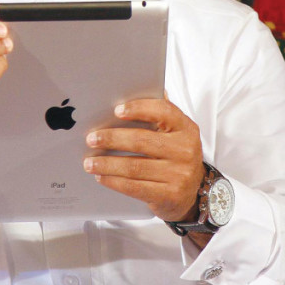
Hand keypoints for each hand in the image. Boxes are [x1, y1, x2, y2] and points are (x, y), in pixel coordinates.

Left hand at [82, 96, 204, 222]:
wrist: (194, 192)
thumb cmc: (177, 156)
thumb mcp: (175, 134)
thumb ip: (159, 114)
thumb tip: (135, 89)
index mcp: (186, 129)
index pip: (164, 111)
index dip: (139, 108)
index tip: (116, 110)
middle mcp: (185, 150)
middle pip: (142, 140)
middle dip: (112, 139)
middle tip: (92, 139)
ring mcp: (179, 174)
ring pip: (134, 166)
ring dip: (107, 164)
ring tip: (89, 162)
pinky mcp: (169, 195)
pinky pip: (135, 187)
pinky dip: (114, 181)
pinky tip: (102, 177)